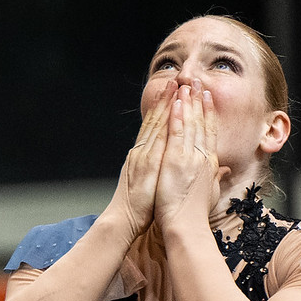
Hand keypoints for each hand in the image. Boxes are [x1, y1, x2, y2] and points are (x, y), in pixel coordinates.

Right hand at [105, 80, 176, 242]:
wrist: (124, 220)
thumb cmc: (140, 209)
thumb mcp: (152, 187)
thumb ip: (162, 174)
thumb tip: (171, 168)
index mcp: (144, 158)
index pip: (156, 130)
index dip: (165, 112)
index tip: (175, 95)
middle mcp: (142, 152)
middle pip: (156, 122)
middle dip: (166, 100)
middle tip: (177, 80)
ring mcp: (143, 155)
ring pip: (156, 124)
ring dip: (165, 104)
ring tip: (175, 85)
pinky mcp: (146, 161)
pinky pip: (157, 136)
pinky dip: (163, 120)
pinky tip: (171, 106)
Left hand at [154, 80, 229, 233]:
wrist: (186, 226)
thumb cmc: (195, 214)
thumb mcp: (210, 193)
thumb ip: (217, 178)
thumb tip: (225, 170)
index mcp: (210, 164)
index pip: (211, 133)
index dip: (209, 114)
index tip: (207, 98)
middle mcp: (202, 158)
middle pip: (202, 124)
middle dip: (200, 101)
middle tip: (198, 83)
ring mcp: (190, 158)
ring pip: (190, 124)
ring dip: (188, 103)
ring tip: (186, 85)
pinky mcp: (176, 161)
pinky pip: (177, 134)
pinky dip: (177, 116)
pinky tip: (176, 102)